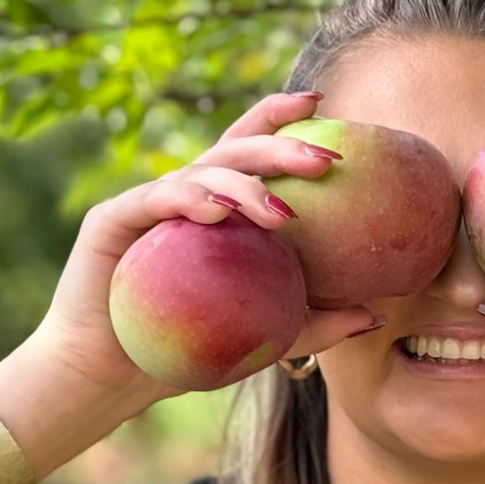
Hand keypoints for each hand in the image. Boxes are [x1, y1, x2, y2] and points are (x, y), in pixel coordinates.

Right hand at [26, 91, 381, 407]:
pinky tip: (219, 212)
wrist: (108, 378)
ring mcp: (146, 203)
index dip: (281, 118)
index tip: (325, 105)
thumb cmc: (185, 354)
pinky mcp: (111, 222)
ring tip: (281, 209)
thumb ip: (316, 323)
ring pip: (200, 173)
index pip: (251, 149)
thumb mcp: (264, 338)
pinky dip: (189, 200)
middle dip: (281, 146)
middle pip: (235, 152)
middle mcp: (183, 195)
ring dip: (244, 185)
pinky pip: (154, 202)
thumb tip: (376, 315)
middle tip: (325, 159)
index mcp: (217, 208)